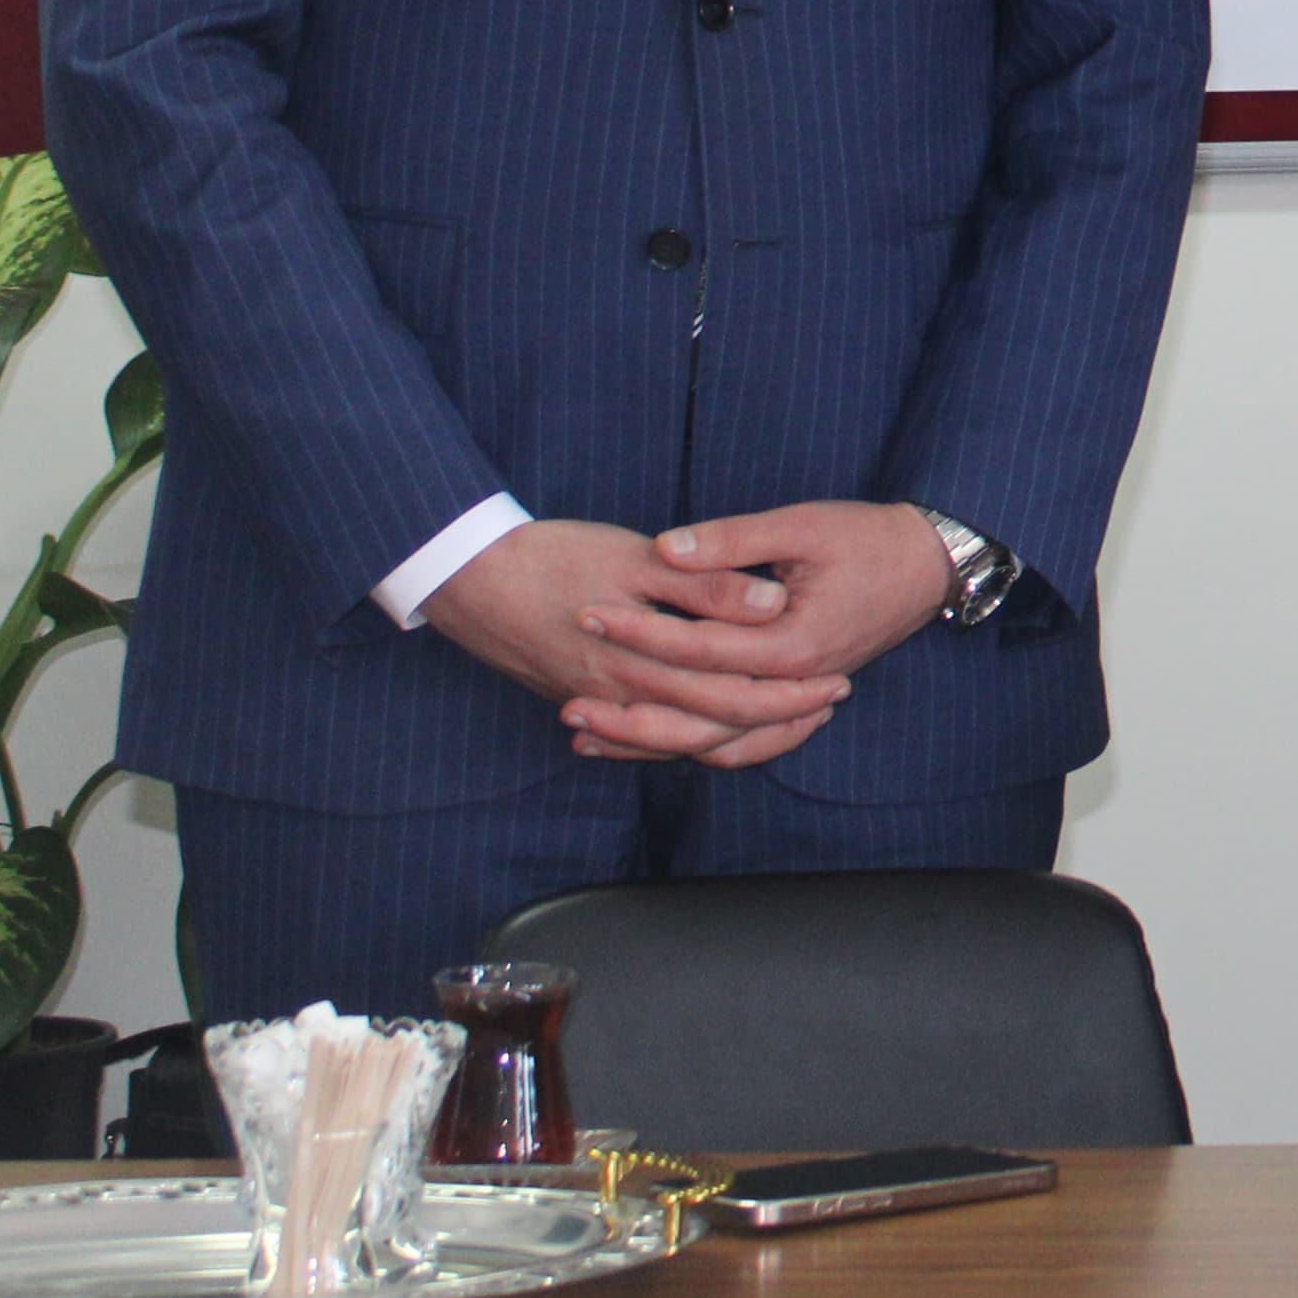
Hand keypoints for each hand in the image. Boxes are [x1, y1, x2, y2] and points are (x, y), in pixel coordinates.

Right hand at [426, 516, 846, 766]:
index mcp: (644, 664)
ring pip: (677, 739)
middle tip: (827, 704)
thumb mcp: (634, 558)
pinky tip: (700, 732)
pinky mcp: (581, 697)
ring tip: (782, 722)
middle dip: (776, 718)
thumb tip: (771, 603)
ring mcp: (600, 703)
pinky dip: (678, 739)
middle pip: (714, 725)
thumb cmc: (550, 558)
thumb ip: (705, 585)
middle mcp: (624, 697)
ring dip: (733, 732)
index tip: (834, 683)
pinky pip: (641, 735)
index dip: (788, 693)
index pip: (733, 695)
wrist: (464, 577)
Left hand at [564, 503, 956, 769]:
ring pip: (715, 742)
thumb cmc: (869, 538)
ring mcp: (797, 697)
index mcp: (792, 643)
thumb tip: (667, 548)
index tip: (589, 613)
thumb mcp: (801, 526)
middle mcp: (794, 684)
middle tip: (568, 700)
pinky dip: (694, 748)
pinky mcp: (795, 698)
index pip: (698, 648)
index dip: (640, 631)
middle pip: (698, 715)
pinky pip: (741, 743)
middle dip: (629, 707)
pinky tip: (650, 744)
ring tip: (590, 737)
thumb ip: (732, 541)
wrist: (931, 564)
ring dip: (651, 744)